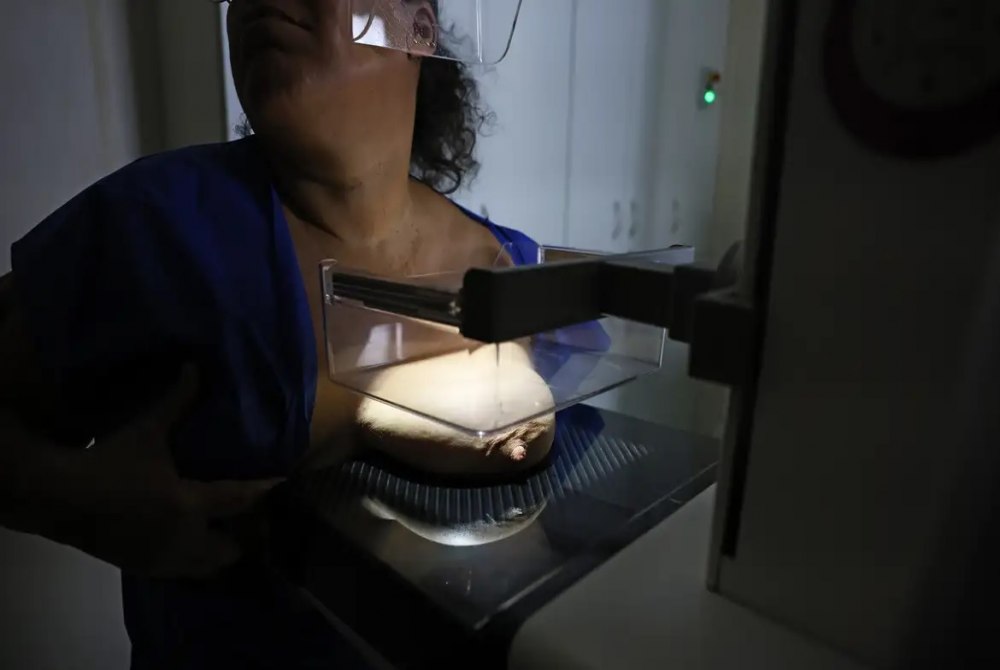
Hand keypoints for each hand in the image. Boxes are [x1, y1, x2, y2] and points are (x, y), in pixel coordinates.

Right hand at [14, 366, 282, 578]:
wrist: (60, 498)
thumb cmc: (109, 462)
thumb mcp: (146, 431)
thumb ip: (176, 401)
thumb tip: (195, 366)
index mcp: (187, 504)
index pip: (238, 499)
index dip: (263, 491)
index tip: (282, 483)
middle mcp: (182, 538)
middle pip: (228, 550)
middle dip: (242, 536)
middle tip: (250, 515)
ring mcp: (162, 560)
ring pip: (205, 567)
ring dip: (218, 552)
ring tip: (225, 530)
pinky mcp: (143, 569)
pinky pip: (181, 572)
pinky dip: (193, 561)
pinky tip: (192, 540)